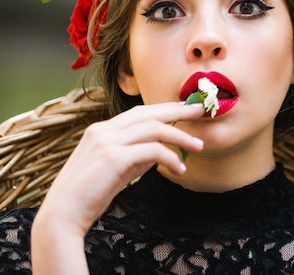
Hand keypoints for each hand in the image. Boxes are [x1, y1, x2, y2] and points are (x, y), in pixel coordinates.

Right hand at [31, 102, 204, 273]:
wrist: (63, 215)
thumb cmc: (89, 195)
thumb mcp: (115, 169)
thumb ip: (135, 156)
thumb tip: (160, 150)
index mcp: (101, 130)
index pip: (139, 112)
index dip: (164, 109)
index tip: (185, 109)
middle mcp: (103, 130)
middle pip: (149, 113)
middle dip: (177, 110)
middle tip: (200, 111)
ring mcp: (107, 142)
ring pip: (154, 129)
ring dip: (180, 136)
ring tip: (198, 146)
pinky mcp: (114, 158)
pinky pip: (152, 150)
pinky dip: (170, 157)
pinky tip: (180, 168)